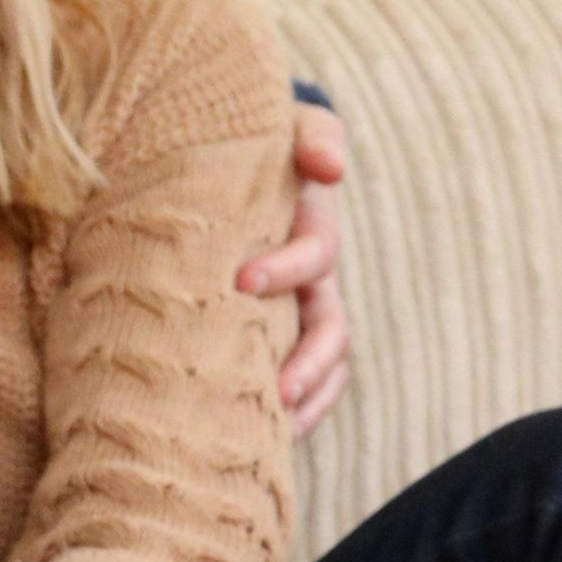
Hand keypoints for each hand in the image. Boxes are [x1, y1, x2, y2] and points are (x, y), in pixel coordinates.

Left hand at [237, 99, 350, 436]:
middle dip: (309, 362)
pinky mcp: (278, 335)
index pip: (317, 254)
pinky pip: (302, 383)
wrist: (229, 157)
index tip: (243, 279)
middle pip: (332, 330)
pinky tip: (268, 438)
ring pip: (324, 366)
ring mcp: (300, 311)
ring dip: (308, 398)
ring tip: (279, 427)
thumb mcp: (285, 123)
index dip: (289, 267)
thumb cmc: (253, 141)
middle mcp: (314, 277)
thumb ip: (310, 134)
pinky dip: (296, 412)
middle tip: (277, 390)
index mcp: (311, 227)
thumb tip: (329, 168)